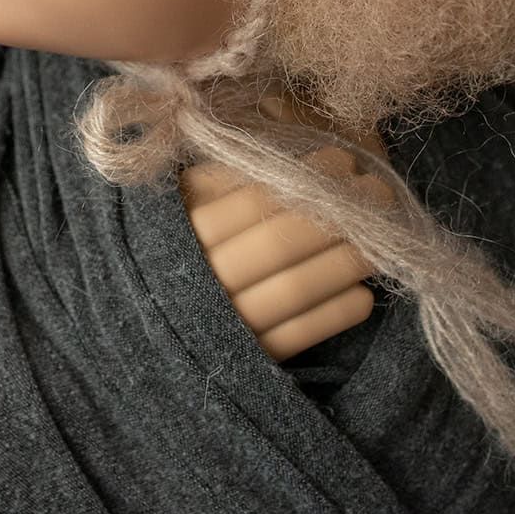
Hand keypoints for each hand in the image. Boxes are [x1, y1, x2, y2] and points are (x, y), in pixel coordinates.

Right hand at [177, 93, 395, 361]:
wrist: (133, 333)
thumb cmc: (168, 245)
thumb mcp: (181, 201)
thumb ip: (223, 175)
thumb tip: (284, 152)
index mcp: (185, 231)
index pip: (255, 200)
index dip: (303, 179)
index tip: (343, 160)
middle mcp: (202, 279)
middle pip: (279, 245)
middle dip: (335, 215)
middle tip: (379, 192)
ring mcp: (223, 324)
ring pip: (292, 291)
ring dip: (344, 263)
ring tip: (381, 241)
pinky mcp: (243, 361)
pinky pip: (294, 338)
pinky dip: (331, 316)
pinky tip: (363, 297)